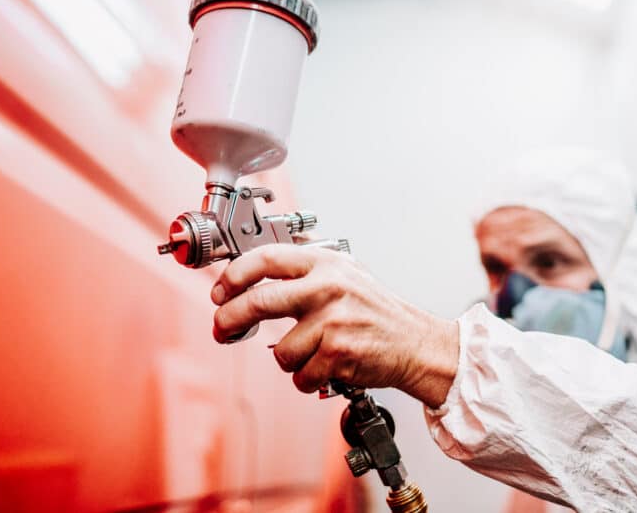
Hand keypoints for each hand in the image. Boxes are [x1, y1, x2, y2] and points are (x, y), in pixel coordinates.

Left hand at [211, 244, 458, 406]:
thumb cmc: (378, 311)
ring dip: (289, 359)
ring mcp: (333, 322)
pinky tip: (327, 366)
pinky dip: (308, 378)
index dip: (234, 274)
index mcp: (326, 263)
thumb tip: (259, 257)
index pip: (266, 258)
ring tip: (312, 353)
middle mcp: (328, 288)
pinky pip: (300, 375)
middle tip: (222, 327)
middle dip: (230, 318)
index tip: (220, 290)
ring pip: (280, 350)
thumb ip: (308, 262)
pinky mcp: (338, 354)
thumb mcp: (347, 270)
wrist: (417, 344)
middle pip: (259, 301)